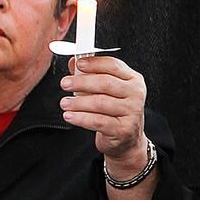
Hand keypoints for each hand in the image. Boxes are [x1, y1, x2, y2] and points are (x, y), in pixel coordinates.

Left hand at [60, 55, 148, 170]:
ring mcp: (132, 112)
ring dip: (78, 102)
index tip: (78, 64)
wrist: (126, 138)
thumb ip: (90, 74)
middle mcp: (135, 94)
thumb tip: (73, 62)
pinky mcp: (123, 129)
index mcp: (132, 79)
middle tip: (65, 84)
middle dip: (81, 82)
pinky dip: (81, 118)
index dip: (94, 63)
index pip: (113, 65)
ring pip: (100, 103)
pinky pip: (98, 121)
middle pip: (106, 83)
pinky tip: (69, 116)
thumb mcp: (105, 90)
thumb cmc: (114, 110)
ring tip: (64, 103)